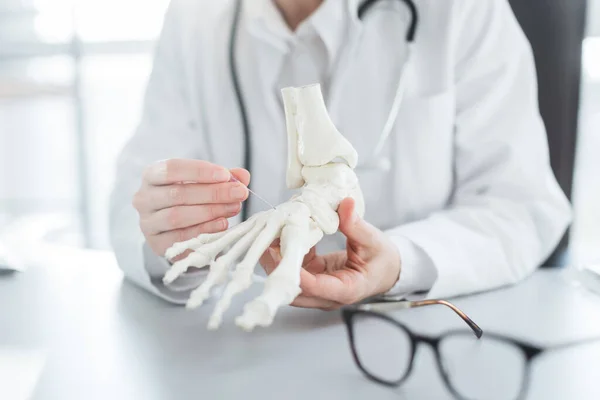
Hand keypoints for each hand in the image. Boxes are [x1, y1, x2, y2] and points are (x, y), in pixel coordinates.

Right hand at [133, 159, 249, 256]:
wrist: (175, 228)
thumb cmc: (189, 198)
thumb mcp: (204, 182)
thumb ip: (223, 178)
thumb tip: (242, 176)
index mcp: (152, 175)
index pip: (172, 168)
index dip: (200, 171)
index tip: (226, 175)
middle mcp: (144, 198)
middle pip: (178, 194)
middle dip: (213, 193)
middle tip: (239, 193)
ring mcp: (148, 222)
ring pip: (178, 216)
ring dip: (210, 211)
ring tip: (233, 207)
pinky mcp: (156, 244)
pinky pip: (181, 237)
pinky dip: (204, 230)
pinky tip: (222, 224)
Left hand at [260, 197, 401, 309]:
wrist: (386, 269)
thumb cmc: (382, 258)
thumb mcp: (372, 240)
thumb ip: (355, 225)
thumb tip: (345, 204)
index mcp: (346, 289)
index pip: (316, 287)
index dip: (296, 274)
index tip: (281, 254)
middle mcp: (328, 296)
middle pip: (295, 291)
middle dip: (278, 268)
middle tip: (267, 242)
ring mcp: (319, 290)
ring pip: (290, 283)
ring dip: (278, 262)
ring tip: (271, 236)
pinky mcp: (313, 279)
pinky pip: (294, 270)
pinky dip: (286, 255)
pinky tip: (282, 236)